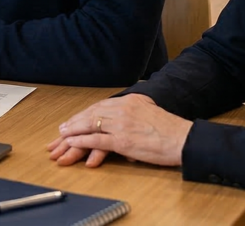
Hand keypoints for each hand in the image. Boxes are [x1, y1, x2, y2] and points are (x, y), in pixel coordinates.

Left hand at [47, 94, 189, 167]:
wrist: (184, 139)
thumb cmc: (171, 130)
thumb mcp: (150, 112)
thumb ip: (136, 111)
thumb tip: (126, 117)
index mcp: (129, 101)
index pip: (100, 107)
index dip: (84, 115)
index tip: (73, 121)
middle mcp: (123, 109)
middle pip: (91, 114)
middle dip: (74, 123)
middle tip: (60, 130)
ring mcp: (122, 124)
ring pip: (90, 125)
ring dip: (73, 131)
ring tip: (61, 137)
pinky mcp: (123, 140)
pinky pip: (96, 139)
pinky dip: (81, 141)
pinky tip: (72, 143)